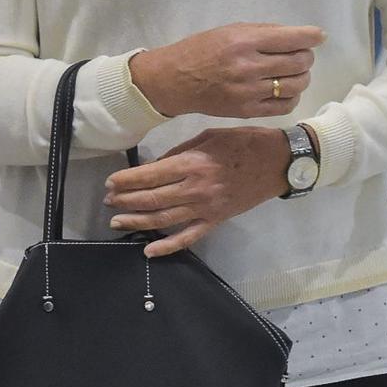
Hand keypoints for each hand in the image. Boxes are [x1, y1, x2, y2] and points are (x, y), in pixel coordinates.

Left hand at [105, 128, 290, 256]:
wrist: (277, 162)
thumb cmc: (243, 142)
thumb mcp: (208, 136)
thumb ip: (180, 151)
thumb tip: (155, 167)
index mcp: (193, 163)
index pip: (151, 175)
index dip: (127, 181)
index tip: (111, 182)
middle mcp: (195, 189)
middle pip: (152, 199)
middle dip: (126, 201)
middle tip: (108, 201)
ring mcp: (206, 208)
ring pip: (164, 220)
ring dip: (137, 222)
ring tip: (117, 222)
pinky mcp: (216, 221)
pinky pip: (188, 237)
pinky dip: (168, 246)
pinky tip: (149, 250)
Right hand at [128, 23, 323, 119]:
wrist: (176, 80)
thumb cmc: (204, 49)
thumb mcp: (231, 30)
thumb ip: (265, 32)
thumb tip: (299, 35)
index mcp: (244, 41)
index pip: (291, 38)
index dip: (312, 36)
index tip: (319, 36)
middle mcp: (248, 67)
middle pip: (299, 63)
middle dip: (307, 56)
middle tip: (303, 54)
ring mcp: (249, 92)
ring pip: (296, 85)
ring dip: (303, 76)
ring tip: (295, 72)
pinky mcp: (247, 111)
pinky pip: (285, 106)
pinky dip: (292, 96)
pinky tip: (285, 89)